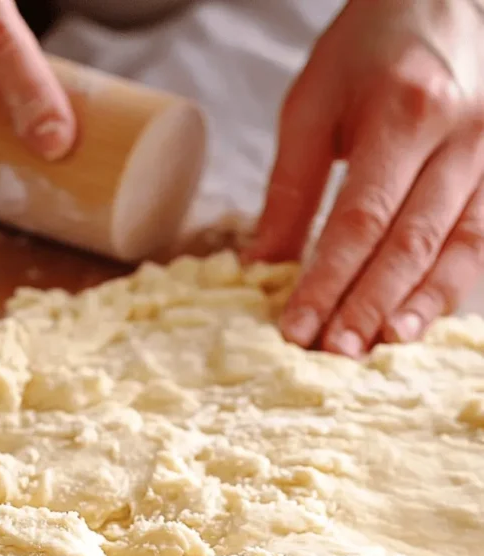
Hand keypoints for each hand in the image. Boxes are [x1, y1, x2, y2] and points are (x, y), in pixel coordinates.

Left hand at [244, 0, 483, 355]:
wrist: (440, 3)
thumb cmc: (368, 54)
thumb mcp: (312, 105)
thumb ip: (291, 188)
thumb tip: (261, 266)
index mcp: (406, 113)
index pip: (360, 219)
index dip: (327, 281)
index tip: (296, 328)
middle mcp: (460, 138)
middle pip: (410, 243)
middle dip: (369, 305)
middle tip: (335, 353)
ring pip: (457, 252)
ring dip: (417, 308)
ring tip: (382, 351)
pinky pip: (479, 247)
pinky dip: (448, 290)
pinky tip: (418, 324)